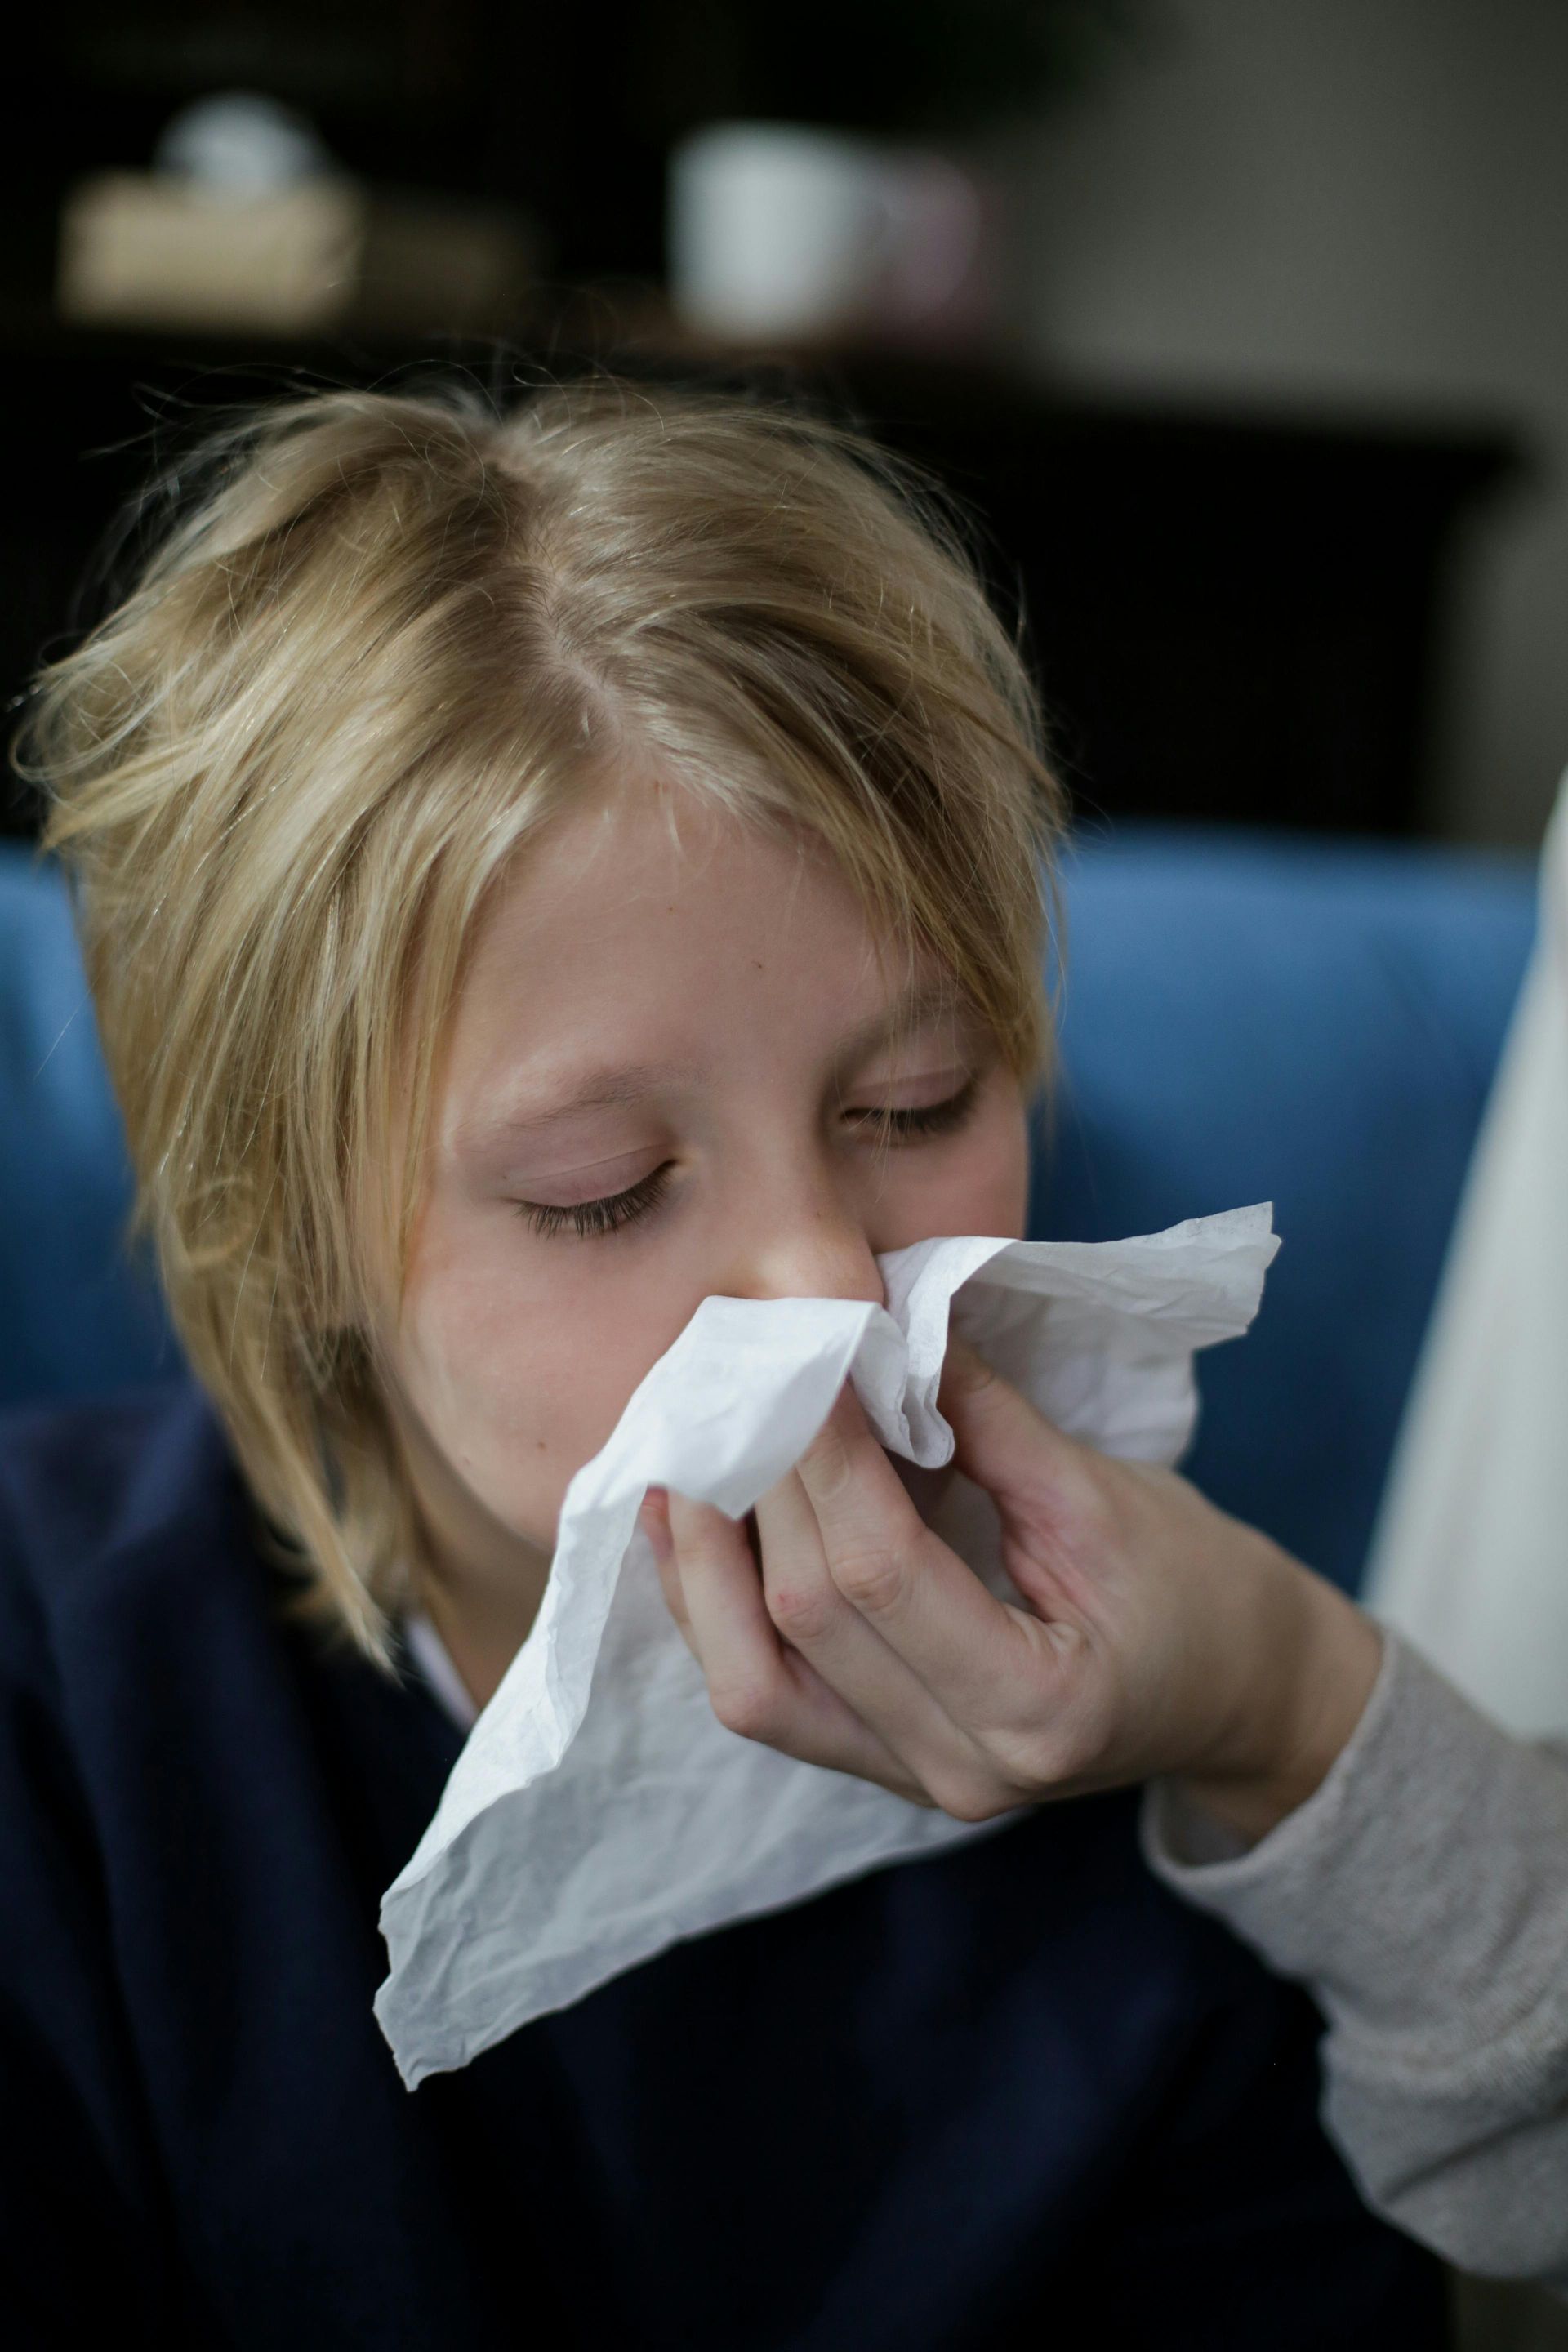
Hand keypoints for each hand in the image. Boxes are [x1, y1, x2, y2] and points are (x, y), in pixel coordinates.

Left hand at [639, 1338, 1382, 1842]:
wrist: (1236, 1696)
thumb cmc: (1199, 1590)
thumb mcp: (1107, 1495)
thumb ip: (983, 1421)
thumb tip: (879, 1323)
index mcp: (1037, 1708)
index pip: (879, 1574)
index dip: (821, 1454)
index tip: (791, 1348)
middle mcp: (958, 1768)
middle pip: (807, 1618)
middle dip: (761, 1478)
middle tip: (735, 1366)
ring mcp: (909, 1780)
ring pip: (752, 1680)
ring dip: (706, 1557)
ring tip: (687, 1444)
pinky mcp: (877, 1762)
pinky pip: (765, 1693)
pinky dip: (716, 1604)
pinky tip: (694, 1518)